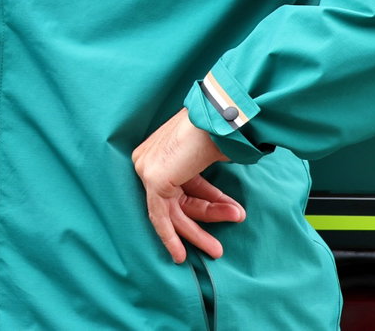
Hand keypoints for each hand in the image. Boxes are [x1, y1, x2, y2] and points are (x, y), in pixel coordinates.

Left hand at [130, 109, 242, 262]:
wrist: (220, 119)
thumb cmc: (220, 131)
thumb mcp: (211, 159)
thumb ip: (205, 177)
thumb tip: (221, 199)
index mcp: (162, 149)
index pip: (182, 184)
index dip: (207, 202)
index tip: (227, 214)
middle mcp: (148, 157)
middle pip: (175, 200)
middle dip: (200, 223)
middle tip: (217, 248)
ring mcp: (147, 168)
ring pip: (169, 211)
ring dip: (195, 233)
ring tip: (217, 250)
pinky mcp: (152, 179)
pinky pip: (158, 216)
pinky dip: (169, 237)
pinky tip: (180, 255)